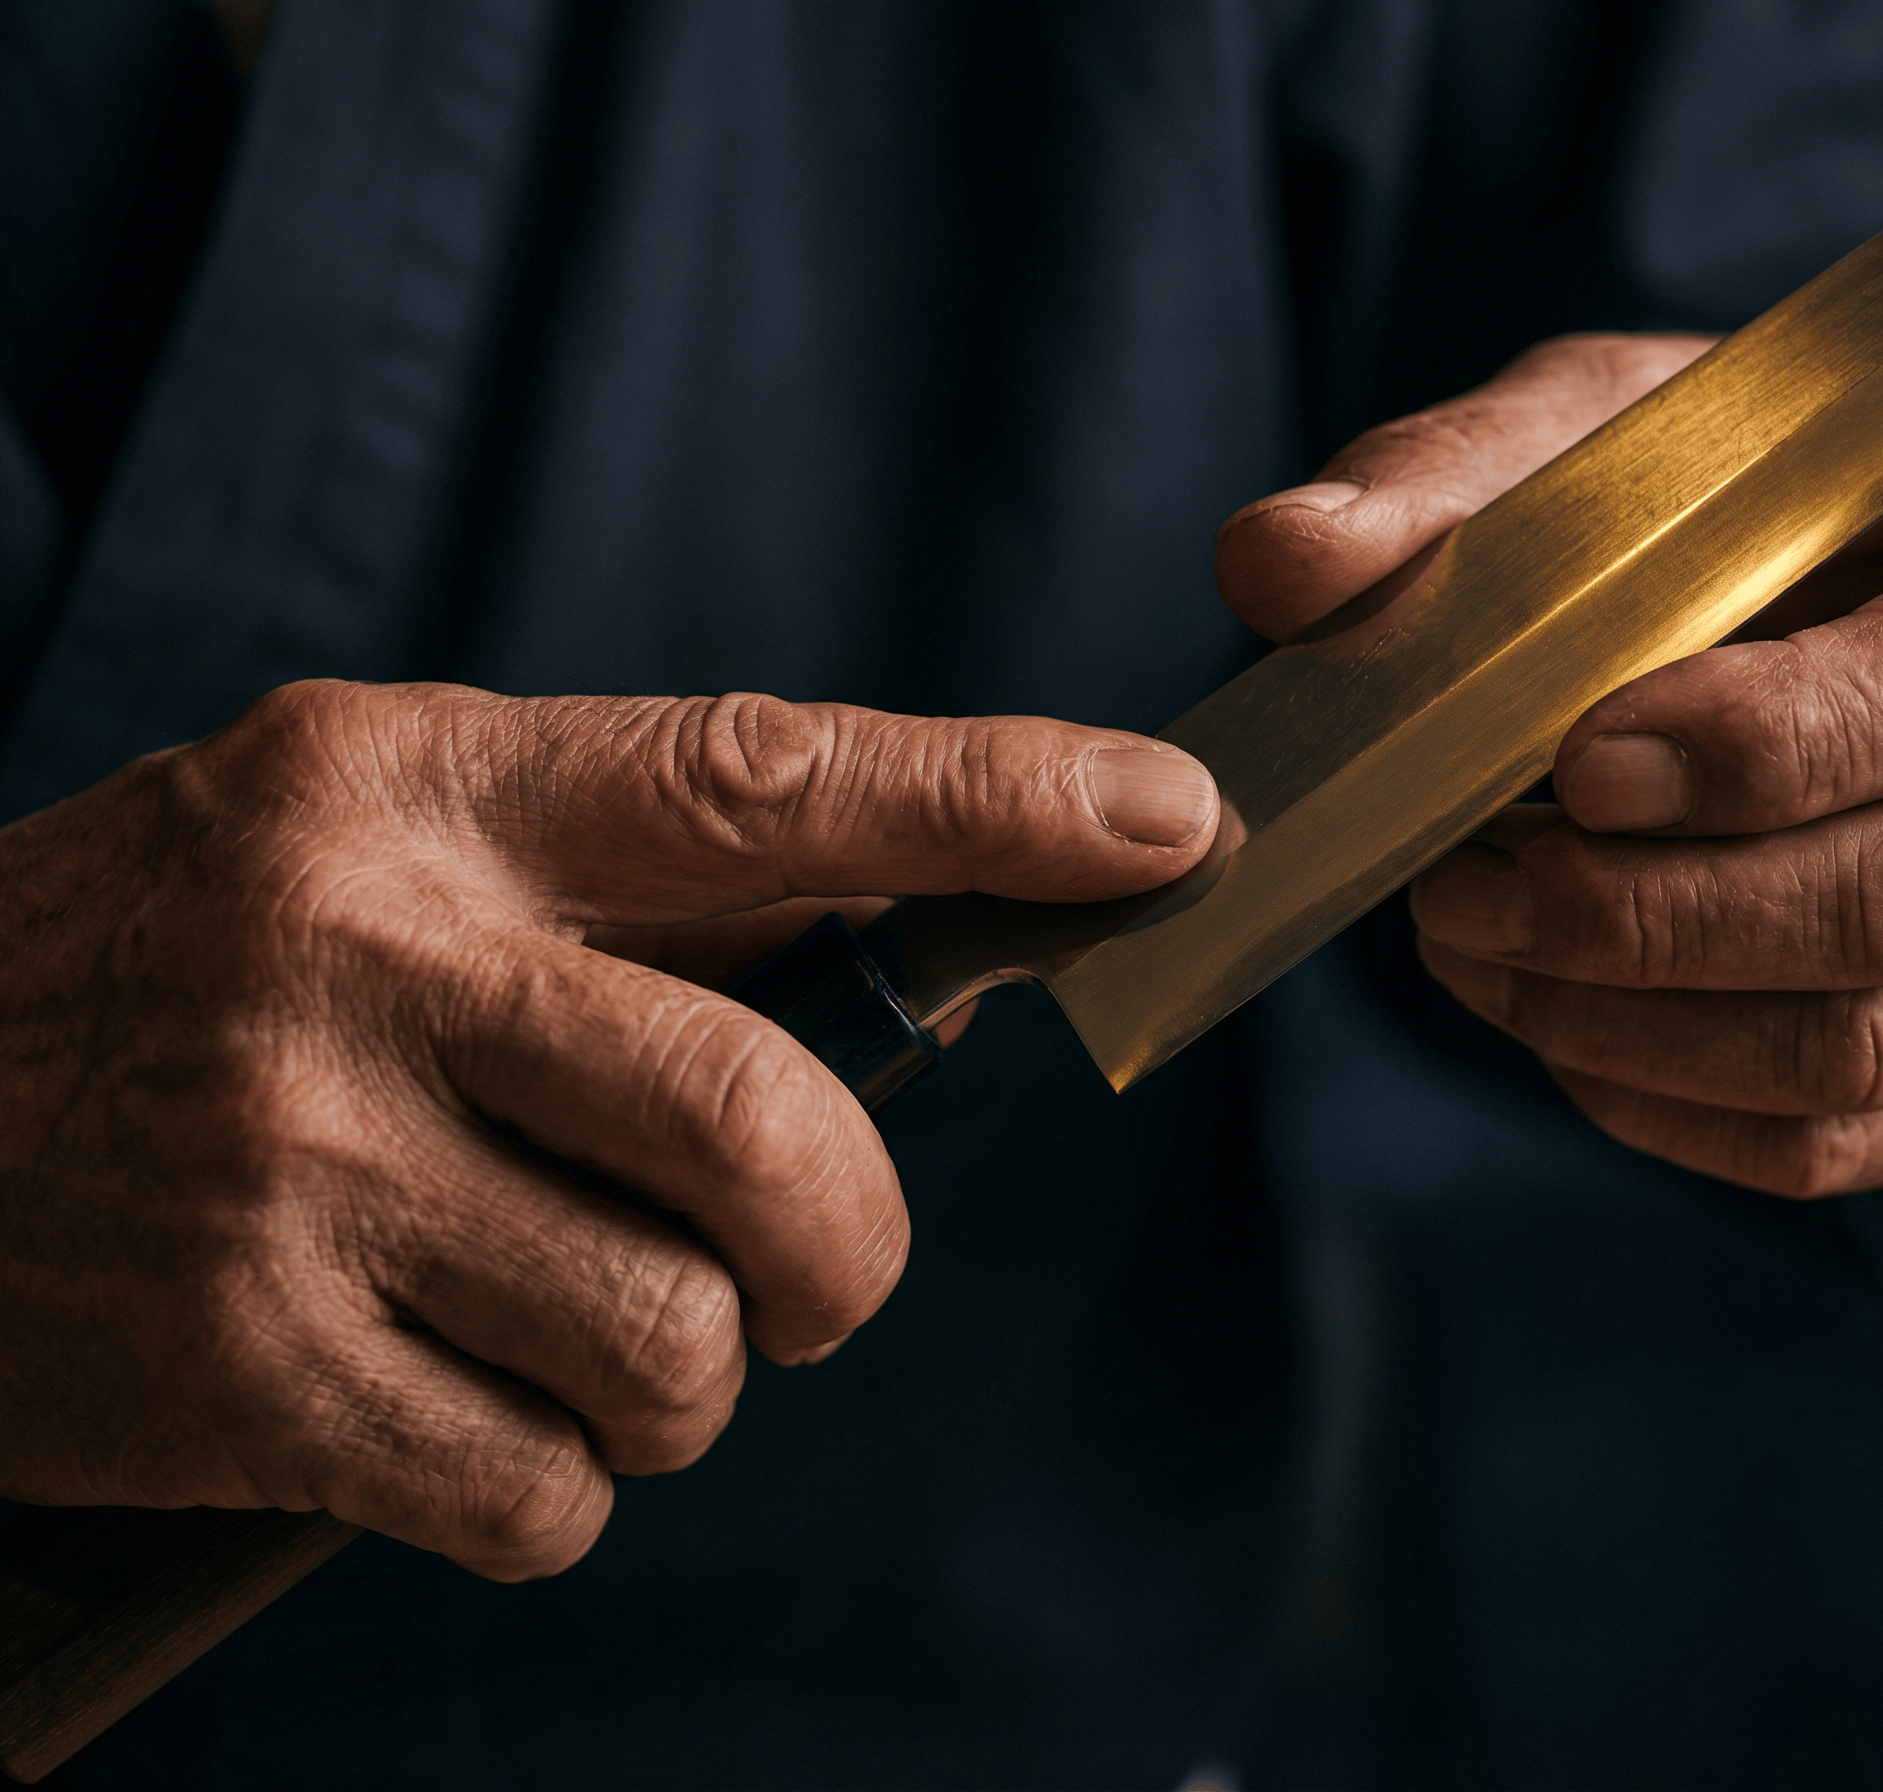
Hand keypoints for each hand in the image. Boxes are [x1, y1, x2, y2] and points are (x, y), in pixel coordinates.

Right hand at [0, 682, 1215, 1574]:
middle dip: (851, 1241)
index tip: (1168, 821)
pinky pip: (543, 1486)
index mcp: (421, 792)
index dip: (992, 801)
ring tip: (583, 1333)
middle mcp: (361, 957)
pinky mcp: (238, 1369)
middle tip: (824, 1273)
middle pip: (763, 1121)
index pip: (763, 779)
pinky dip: (560, 1482)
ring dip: (688, 1375)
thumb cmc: (183, 971)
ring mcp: (292, 1169)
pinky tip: (464, 1413)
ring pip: (675, 1337)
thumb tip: (939, 962)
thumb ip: (638, 895)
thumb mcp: (377, 848)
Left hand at [1217, 334, 1882, 1194]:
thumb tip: (1275, 562)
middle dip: (1649, 915)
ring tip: (1477, 947)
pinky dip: (1678, 1110)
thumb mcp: (1651, 427)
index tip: (1572, 759)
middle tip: (1458, 885)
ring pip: (1881, 1048)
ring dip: (1636, 1022)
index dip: (1766, 748)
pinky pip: (1866, 1143)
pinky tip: (1559, 1030)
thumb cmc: (1800, 492)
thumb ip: (1468, 476)